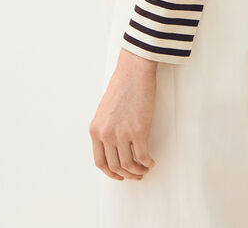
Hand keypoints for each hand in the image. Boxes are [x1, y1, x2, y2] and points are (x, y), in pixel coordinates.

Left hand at [89, 47, 158, 180]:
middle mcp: (106, 134)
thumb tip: (114, 148)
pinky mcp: (137, 130)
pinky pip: (142, 156)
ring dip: (138, 171)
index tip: (120, 175)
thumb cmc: (122, 86)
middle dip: (127, 175)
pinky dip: (147, 163)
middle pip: (115, 166)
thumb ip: (106, 128)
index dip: (110, 173)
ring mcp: (121, 133)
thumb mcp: (105, 110)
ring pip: (129, 165)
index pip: (100, 162)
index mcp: (95, 129)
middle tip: (136, 175)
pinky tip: (152, 162)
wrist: (133, 71)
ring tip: (145, 169)